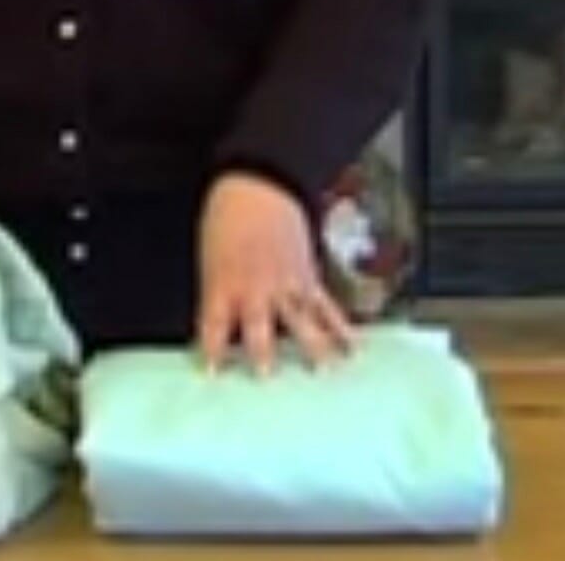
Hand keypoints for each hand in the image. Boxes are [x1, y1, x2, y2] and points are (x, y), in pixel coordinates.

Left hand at [195, 171, 354, 375]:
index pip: (214, 326)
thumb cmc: (226, 222)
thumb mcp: (210, 263)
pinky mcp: (308, 278)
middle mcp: (255, 289)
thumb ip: (217, 299)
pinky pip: (326, 307)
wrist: (258, 187)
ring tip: (323, 373)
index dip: (212, 351)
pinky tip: (355, 348)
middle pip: (259, 328)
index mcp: (223, 285)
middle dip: (263, 353)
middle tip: (268, 376)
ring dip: (312, 348)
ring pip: (300, 321)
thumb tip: (221, 333)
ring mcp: (286, 284)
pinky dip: (342, 328)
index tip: (212, 375)